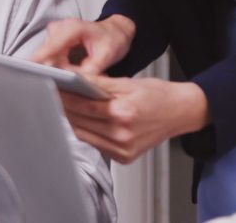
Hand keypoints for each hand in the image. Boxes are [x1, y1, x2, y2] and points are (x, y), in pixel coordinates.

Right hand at [32, 14, 135, 74]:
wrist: (115, 32)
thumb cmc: (112, 39)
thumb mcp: (106, 56)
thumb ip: (91, 69)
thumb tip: (75, 80)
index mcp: (72, 28)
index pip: (52, 46)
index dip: (40, 58)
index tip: (30, 69)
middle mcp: (61, 28)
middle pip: (47, 54)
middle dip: (57, 69)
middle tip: (78, 76)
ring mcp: (56, 34)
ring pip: (48, 57)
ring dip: (60, 68)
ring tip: (82, 69)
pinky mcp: (54, 40)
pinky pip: (51, 57)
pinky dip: (61, 66)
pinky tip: (75, 67)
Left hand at [59, 75, 209, 163]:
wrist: (181, 112)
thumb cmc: (158, 95)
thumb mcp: (128, 83)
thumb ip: (99, 83)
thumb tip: (74, 79)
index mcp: (124, 113)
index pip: (83, 106)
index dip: (65, 97)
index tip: (54, 89)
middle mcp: (123, 135)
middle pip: (80, 122)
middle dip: (65, 108)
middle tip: (55, 96)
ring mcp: (123, 149)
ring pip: (84, 135)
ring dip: (73, 121)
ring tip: (65, 107)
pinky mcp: (124, 157)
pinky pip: (96, 144)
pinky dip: (86, 132)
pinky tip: (83, 121)